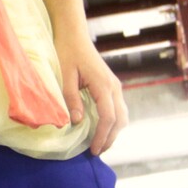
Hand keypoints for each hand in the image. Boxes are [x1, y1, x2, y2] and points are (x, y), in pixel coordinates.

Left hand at [63, 38, 126, 156]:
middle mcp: (114, 87)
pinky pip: (118, 109)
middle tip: (96, 152)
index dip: (102, 136)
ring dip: (113, 132)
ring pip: (123, 115)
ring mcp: (115, 86)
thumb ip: (71, 99)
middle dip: (110, 138)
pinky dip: (113, 123)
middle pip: (120, 120)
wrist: (74, 36)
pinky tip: (101, 130)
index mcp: (103, 85)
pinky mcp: (112, 86)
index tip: (93, 150)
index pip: (108, 117)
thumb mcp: (65, 77)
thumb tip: (77, 122)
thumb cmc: (66, 53)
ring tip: (100, 145)